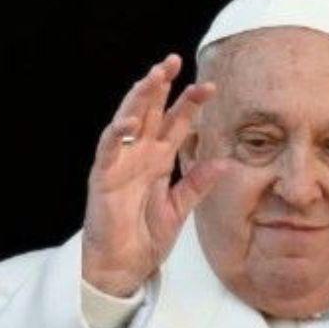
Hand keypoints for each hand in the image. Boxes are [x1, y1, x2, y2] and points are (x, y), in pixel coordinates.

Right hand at [82, 53, 230, 295]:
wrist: (124, 266)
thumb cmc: (147, 237)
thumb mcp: (180, 209)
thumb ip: (198, 184)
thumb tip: (225, 162)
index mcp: (159, 160)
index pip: (176, 123)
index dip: (191, 104)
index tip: (211, 87)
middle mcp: (139, 154)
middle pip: (151, 111)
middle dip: (161, 85)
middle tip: (174, 60)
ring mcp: (120, 163)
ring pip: (128, 120)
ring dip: (139, 98)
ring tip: (152, 77)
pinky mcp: (103, 177)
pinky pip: (109, 149)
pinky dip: (117, 133)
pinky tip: (129, 120)